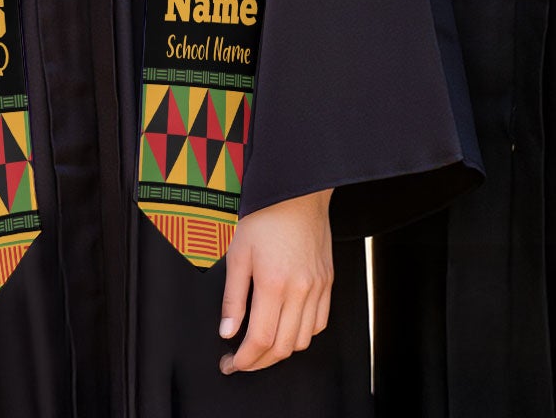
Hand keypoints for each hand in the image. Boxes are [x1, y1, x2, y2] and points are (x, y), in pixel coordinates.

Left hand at [220, 188, 332, 373]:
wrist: (296, 192)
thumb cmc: (264, 216)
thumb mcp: (237, 252)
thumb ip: (233, 297)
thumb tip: (227, 331)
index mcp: (274, 284)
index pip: (261, 339)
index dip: (245, 359)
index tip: (231, 364)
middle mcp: (300, 291)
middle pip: (283, 347)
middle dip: (259, 362)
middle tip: (240, 361)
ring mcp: (318, 288)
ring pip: (303, 340)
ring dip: (281, 351)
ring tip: (261, 346)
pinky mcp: (328, 283)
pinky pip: (320, 323)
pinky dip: (302, 334)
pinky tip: (286, 328)